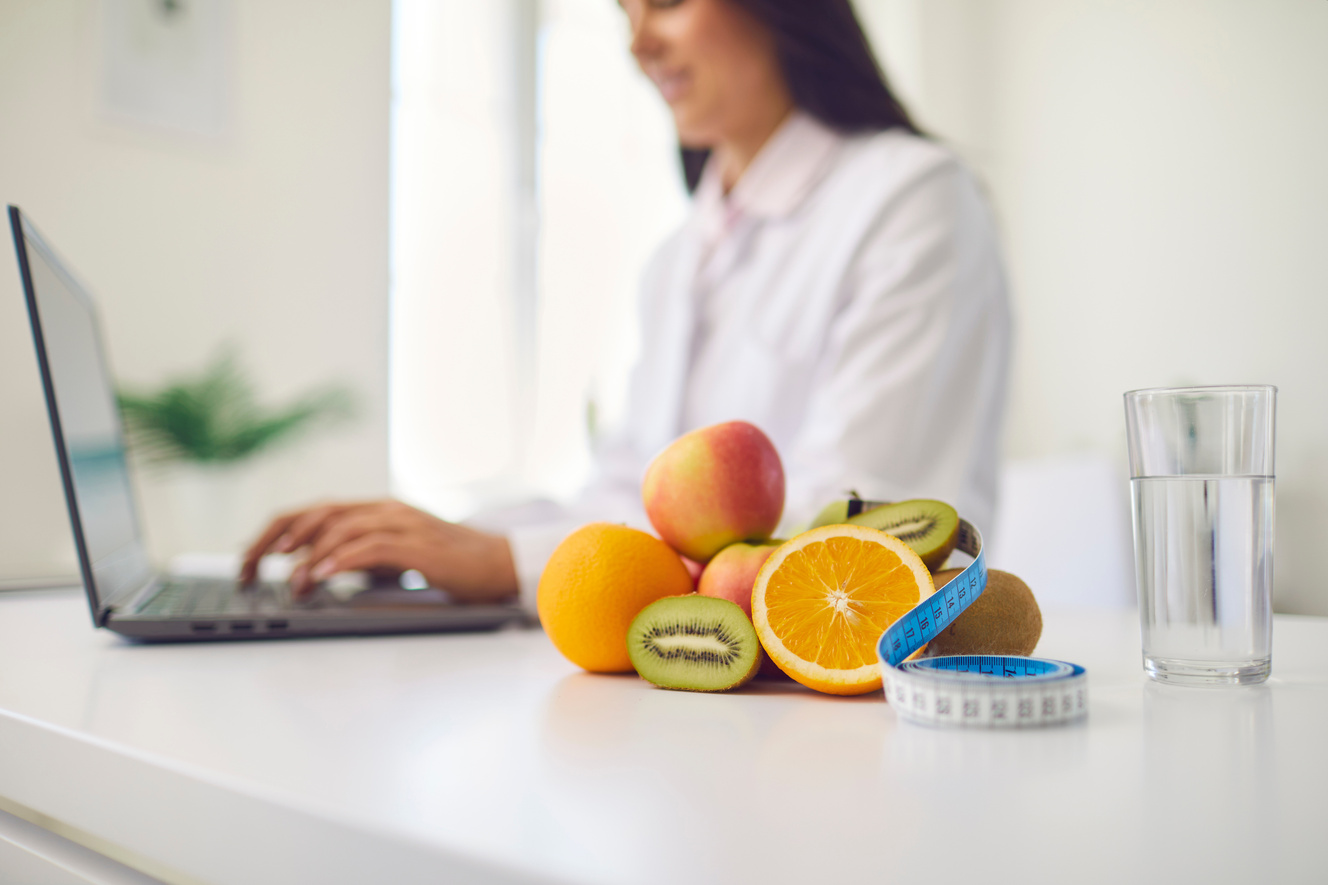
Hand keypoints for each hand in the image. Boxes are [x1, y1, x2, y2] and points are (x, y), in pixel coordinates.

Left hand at [239, 499, 518, 602]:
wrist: (500, 564)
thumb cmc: (450, 565)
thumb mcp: (395, 557)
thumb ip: (360, 556)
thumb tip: (313, 571)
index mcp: (376, 510)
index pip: (313, 511)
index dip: (275, 532)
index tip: (249, 559)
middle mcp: (385, 509)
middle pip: (317, 513)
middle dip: (276, 540)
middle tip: (249, 568)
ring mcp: (403, 523)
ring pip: (340, 528)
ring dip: (308, 556)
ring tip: (290, 583)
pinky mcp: (419, 545)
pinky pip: (371, 547)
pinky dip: (341, 560)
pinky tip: (322, 576)